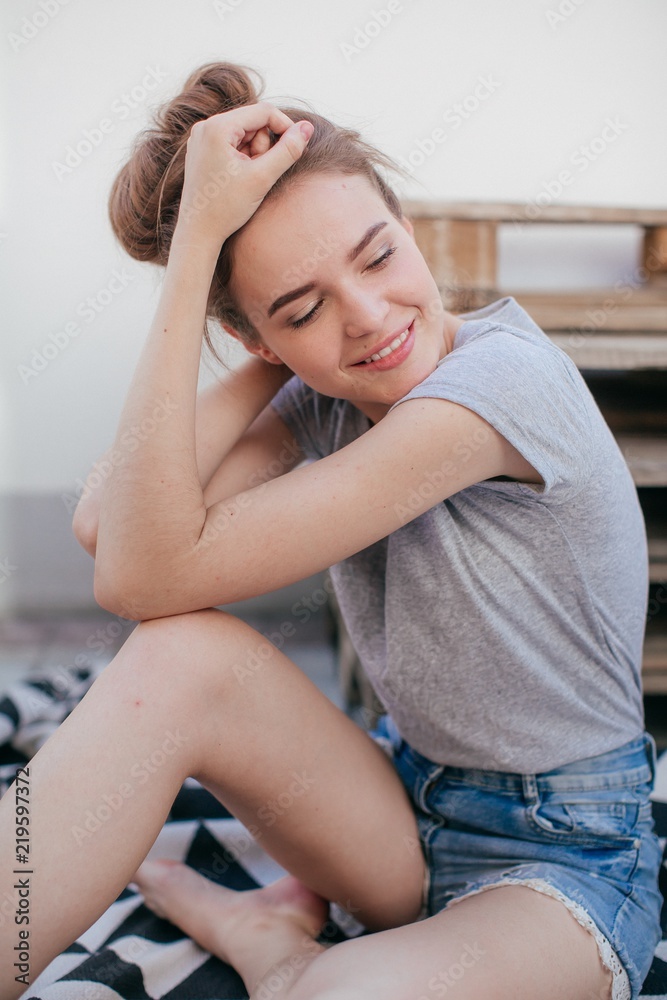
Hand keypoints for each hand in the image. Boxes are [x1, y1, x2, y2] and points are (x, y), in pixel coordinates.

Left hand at [176, 103, 313, 244]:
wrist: (198, 233)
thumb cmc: (226, 208)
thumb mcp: (262, 178)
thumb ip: (288, 150)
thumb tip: (308, 127)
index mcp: (218, 127)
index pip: (264, 112)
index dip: (286, 128)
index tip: (297, 148)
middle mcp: (206, 126)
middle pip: (253, 122)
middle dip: (264, 146)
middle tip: (258, 173)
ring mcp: (202, 138)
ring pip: (244, 134)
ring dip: (254, 154)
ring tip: (246, 178)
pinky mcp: (202, 150)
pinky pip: (232, 143)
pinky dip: (242, 158)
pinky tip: (237, 179)